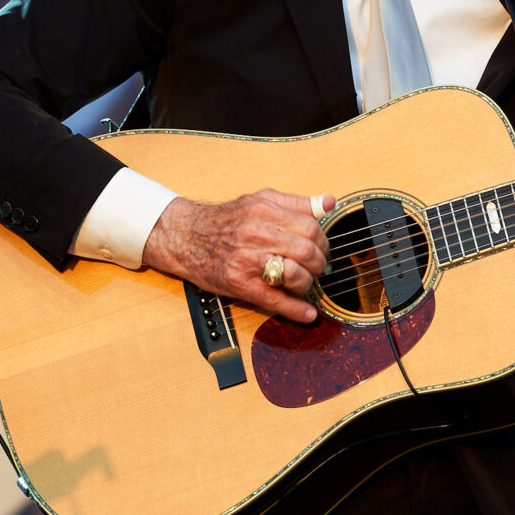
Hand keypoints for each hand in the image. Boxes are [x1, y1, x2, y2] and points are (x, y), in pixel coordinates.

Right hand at [142, 190, 334, 322]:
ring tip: (305, 282)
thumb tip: (329, 202)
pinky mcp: (239, 283)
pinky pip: (275, 300)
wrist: (186, 236)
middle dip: (319, 262)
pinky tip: (307, 313)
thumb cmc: (224, 221)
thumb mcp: (259, 201)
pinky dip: (296, 310)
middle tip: (317, 267)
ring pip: (296, 274)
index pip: (310, 226)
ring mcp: (247, 260)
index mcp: (264, 210)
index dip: (322, 240)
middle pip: (307, 251)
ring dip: (309, 283)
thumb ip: (295, 202)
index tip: (321, 247)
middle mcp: (256, 233)